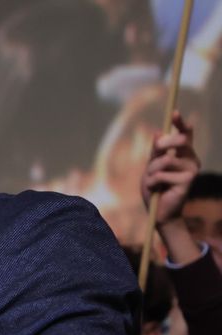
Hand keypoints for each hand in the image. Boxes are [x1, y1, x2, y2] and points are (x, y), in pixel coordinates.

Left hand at [142, 111, 199, 225]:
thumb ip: (156, 151)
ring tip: (152, 182)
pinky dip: (152, 182)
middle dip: (162, 146)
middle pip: (179, 141)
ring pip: (165, 159)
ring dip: (151, 171)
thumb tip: (158, 132)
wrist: (159, 211)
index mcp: (183, 154)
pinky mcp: (188, 180)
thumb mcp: (151, 167)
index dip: (180, 123)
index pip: (185, 135)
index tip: (174, 112)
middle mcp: (191, 159)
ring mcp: (192, 169)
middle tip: (154, 157)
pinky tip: (157, 190)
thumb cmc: (155, 188)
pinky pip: (161, 174)